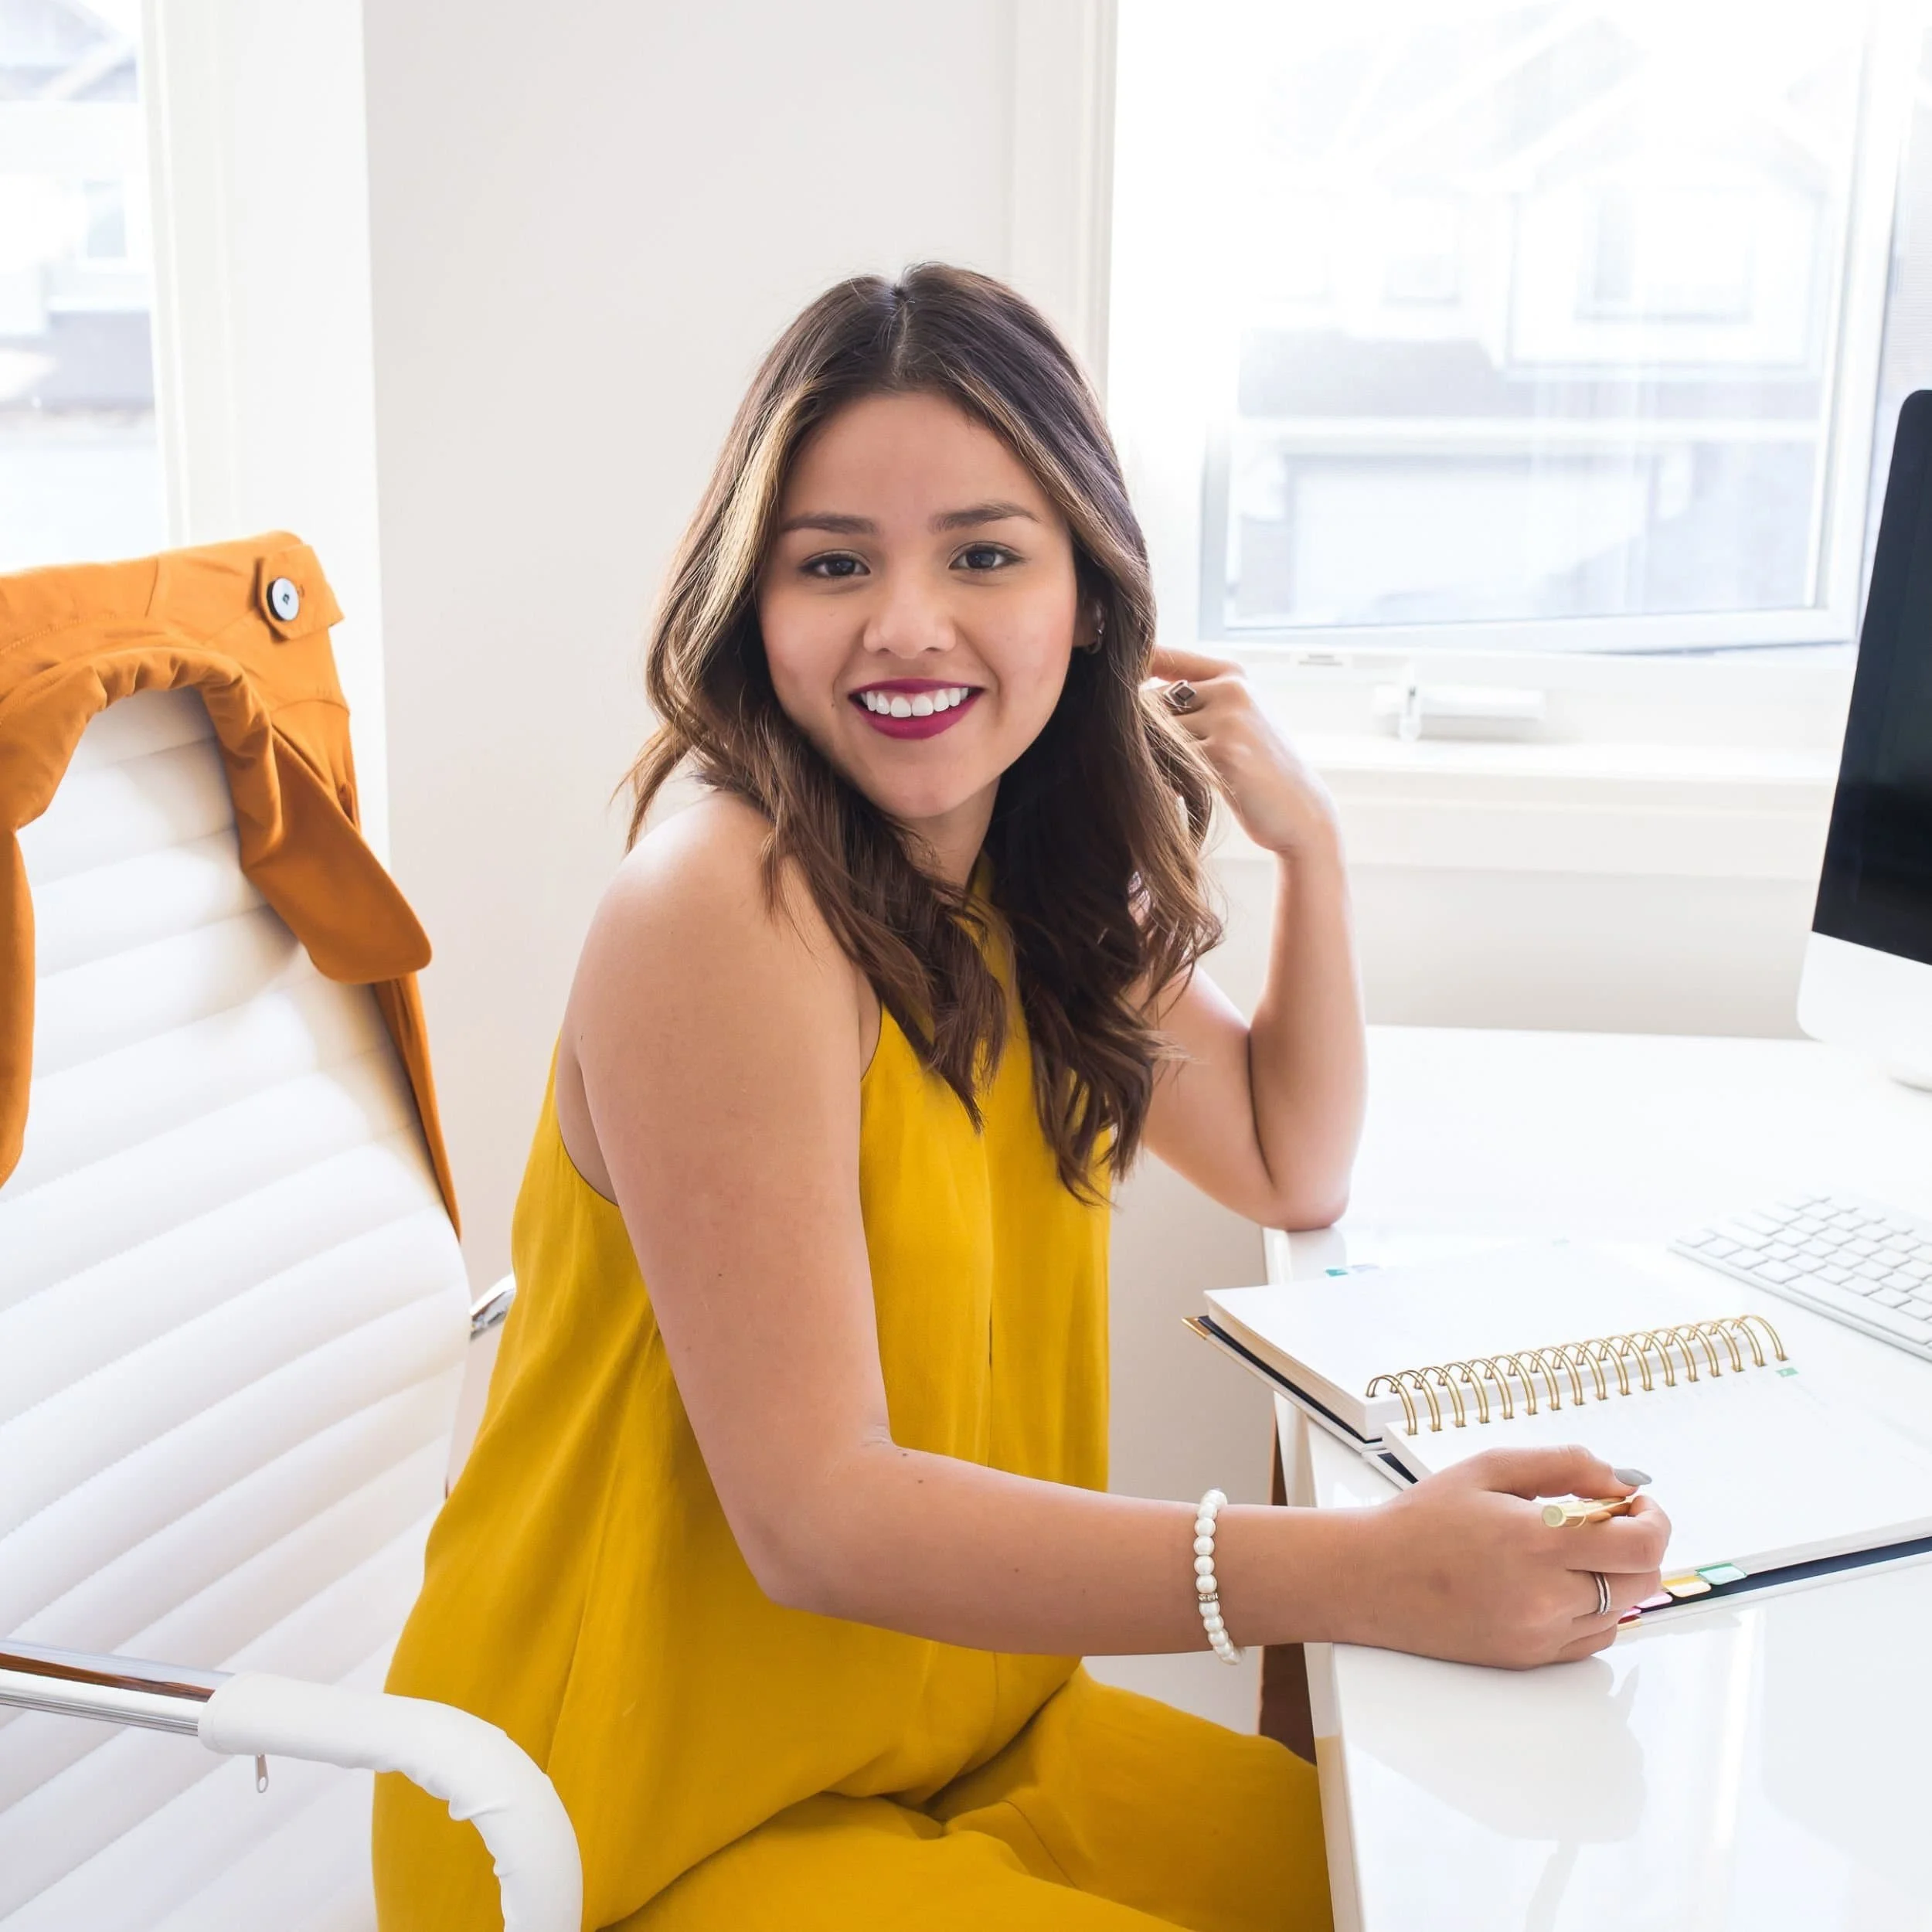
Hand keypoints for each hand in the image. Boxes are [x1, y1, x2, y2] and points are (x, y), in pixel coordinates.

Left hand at [1146, 645, 1337, 858]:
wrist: (1301, 812)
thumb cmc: (1258, 770)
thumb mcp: (1236, 720)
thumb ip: (1194, 700)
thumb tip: (1125, 695)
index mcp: (1232, 674)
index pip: (1162, 657)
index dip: (1130, 675)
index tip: (1111, 697)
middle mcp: (1231, 688)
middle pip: (1151, 702)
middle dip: (1144, 735)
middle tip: (1153, 762)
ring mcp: (1229, 718)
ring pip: (1157, 732)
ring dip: (1152, 759)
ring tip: (1170, 778)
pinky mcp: (1223, 752)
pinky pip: (1169, 758)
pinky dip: (1166, 778)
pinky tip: (1180, 791)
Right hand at [1330, 1446, 1670, 1668]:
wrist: (1369, 1577)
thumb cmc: (1421, 1520)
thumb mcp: (1488, 1469)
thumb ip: (1561, 1465)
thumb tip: (1617, 1479)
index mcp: (1539, 1541)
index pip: (1641, 1544)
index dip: (1654, 1520)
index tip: (1639, 1504)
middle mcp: (1547, 1596)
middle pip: (1641, 1582)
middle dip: (1638, 1546)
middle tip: (1610, 1522)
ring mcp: (1540, 1634)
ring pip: (1620, 1612)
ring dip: (1613, 1578)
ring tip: (1572, 1551)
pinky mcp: (1529, 1659)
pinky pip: (1592, 1639)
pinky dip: (1592, 1610)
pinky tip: (1559, 1583)